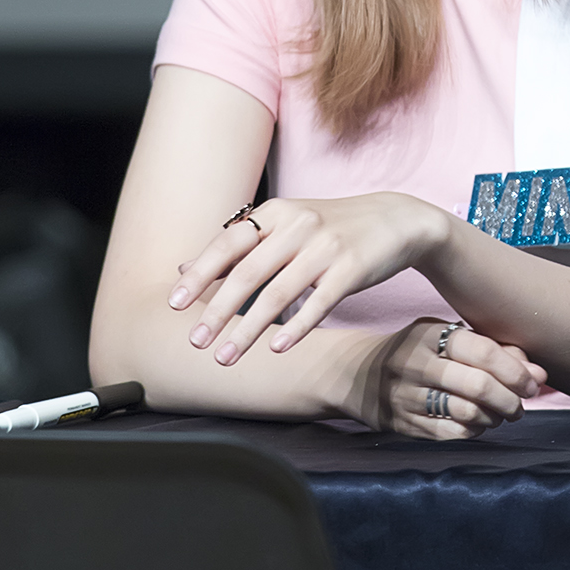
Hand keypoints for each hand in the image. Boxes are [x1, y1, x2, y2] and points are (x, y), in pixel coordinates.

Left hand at [168, 192, 450, 363]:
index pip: (227, 244)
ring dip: (248, 329)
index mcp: (275, 212)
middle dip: (217, 311)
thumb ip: (238, 245)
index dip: (199, 274)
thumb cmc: (331, 228)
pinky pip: (319, 302)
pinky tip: (275, 349)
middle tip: (195, 343)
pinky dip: (295, 326)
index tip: (173, 304)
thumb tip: (181, 267)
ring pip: (278, 292)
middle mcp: (297, 225)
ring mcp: (325, 246)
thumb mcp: (285, 225)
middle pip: (247, 272)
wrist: (395, 219)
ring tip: (225, 357)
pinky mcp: (352, 267)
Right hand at [364, 319, 546, 438]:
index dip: (515, 370)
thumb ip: (493, 350)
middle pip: (477, 386)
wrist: (357, 373)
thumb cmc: (418, 352)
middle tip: (520, 405)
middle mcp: (415, 364)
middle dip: (509, 399)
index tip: (533, 383)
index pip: (482, 350)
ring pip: (466, 413)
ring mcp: (406, 396)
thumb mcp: (446, 338)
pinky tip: (480, 424)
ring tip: (502, 414)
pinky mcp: (402, 424)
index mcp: (429, 334)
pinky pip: (450, 434)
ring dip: (494, 418)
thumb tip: (539, 373)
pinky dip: (474, 431)